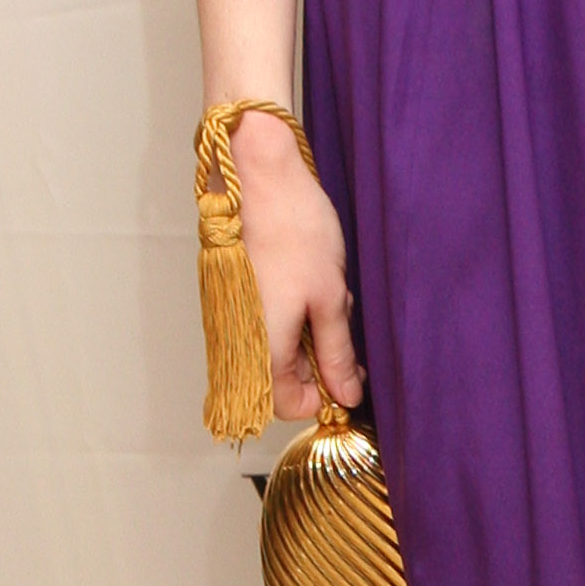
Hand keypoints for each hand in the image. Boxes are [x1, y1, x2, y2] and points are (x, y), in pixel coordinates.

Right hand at [229, 111, 361, 415]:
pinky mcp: (236, 297)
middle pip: (283, 379)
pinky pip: (270, 323)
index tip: (350, 378)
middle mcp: (239, 342)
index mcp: (261, 351)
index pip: (288, 406)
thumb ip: (337, 353)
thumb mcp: (330, 298)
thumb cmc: (295, 234)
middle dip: (321, 359)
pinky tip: (314, 283)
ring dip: (311, 331)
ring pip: (280, 348)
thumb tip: (347, 394)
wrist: (260, 179)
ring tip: (331, 296)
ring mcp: (235, 319)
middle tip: (344, 323)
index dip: (323, 397)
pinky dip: (297, 312)